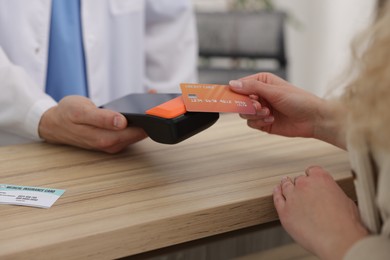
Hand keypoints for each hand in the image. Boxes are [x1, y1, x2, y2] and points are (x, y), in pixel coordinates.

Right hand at [38, 96, 146, 152]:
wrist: (54, 123)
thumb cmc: (66, 114)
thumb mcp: (81, 112)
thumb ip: (102, 118)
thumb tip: (121, 122)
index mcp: (106, 139)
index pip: (137, 132)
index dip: (149, 119)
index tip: (156, 106)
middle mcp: (112, 145)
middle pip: (140, 133)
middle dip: (150, 117)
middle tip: (155, 99)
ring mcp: (112, 143)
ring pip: (136, 132)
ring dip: (144, 118)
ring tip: (150, 100)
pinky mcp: (112, 139)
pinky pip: (129, 131)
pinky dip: (136, 120)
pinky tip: (139, 109)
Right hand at [229, 73, 346, 147]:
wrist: (314, 119)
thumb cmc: (299, 100)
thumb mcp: (274, 91)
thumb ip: (252, 87)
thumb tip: (232, 84)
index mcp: (262, 82)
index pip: (240, 86)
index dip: (234, 92)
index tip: (227, 97)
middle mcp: (260, 95)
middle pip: (240, 101)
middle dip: (248, 106)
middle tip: (258, 106)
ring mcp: (261, 109)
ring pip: (244, 114)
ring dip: (255, 115)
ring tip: (269, 113)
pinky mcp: (263, 122)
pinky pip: (252, 123)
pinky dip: (259, 123)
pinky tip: (272, 120)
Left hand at [273, 166, 367, 259]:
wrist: (338, 239)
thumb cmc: (345, 224)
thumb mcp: (345, 200)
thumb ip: (332, 193)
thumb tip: (329, 196)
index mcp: (321, 178)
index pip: (312, 171)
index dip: (311, 176)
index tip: (311, 180)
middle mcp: (304, 184)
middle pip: (298, 180)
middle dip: (301, 185)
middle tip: (303, 192)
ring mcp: (292, 197)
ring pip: (286, 186)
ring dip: (286, 186)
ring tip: (285, 186)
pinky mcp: (284, 211)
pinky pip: (277, 198)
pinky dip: (277, 194)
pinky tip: (277, 192)